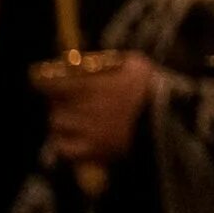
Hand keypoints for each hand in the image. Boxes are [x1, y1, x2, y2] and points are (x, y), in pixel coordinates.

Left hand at [36, 54, 155, 164]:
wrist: (172, 122)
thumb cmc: (154, 88)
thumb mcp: (135, 64)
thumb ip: (109, 61)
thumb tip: (87, 60)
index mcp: (91, 87)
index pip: (50, 84)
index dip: (44, 81)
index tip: (41, 79)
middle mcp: (84, 111)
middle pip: (54, 106)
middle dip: (57, 101)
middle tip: (66, 98)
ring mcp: (88, 133)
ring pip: (57, 125)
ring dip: (62, 120)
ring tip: (73, 117)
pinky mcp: (94, 153)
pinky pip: (65, 149)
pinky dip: (65, 143)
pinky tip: (75, 137)